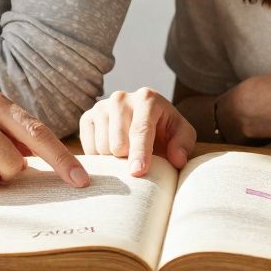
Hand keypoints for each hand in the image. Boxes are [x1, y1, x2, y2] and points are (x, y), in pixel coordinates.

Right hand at [78, 88, 195, 176]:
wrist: (144, 121)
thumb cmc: (164, 130)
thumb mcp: (182, 135)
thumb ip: (183, 145)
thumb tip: (177, 159)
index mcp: (147, 98)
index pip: (140, 129)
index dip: (140, 153)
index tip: (138, 172)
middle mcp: (121, 98)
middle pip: (118, 143)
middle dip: (128, 159)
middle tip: (138, 158)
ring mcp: (101, 106)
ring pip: (102, 148)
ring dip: (115, 159)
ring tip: (127, 152)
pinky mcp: (87, 117)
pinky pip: (89, 149)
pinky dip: (101, 157)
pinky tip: (113, 150)